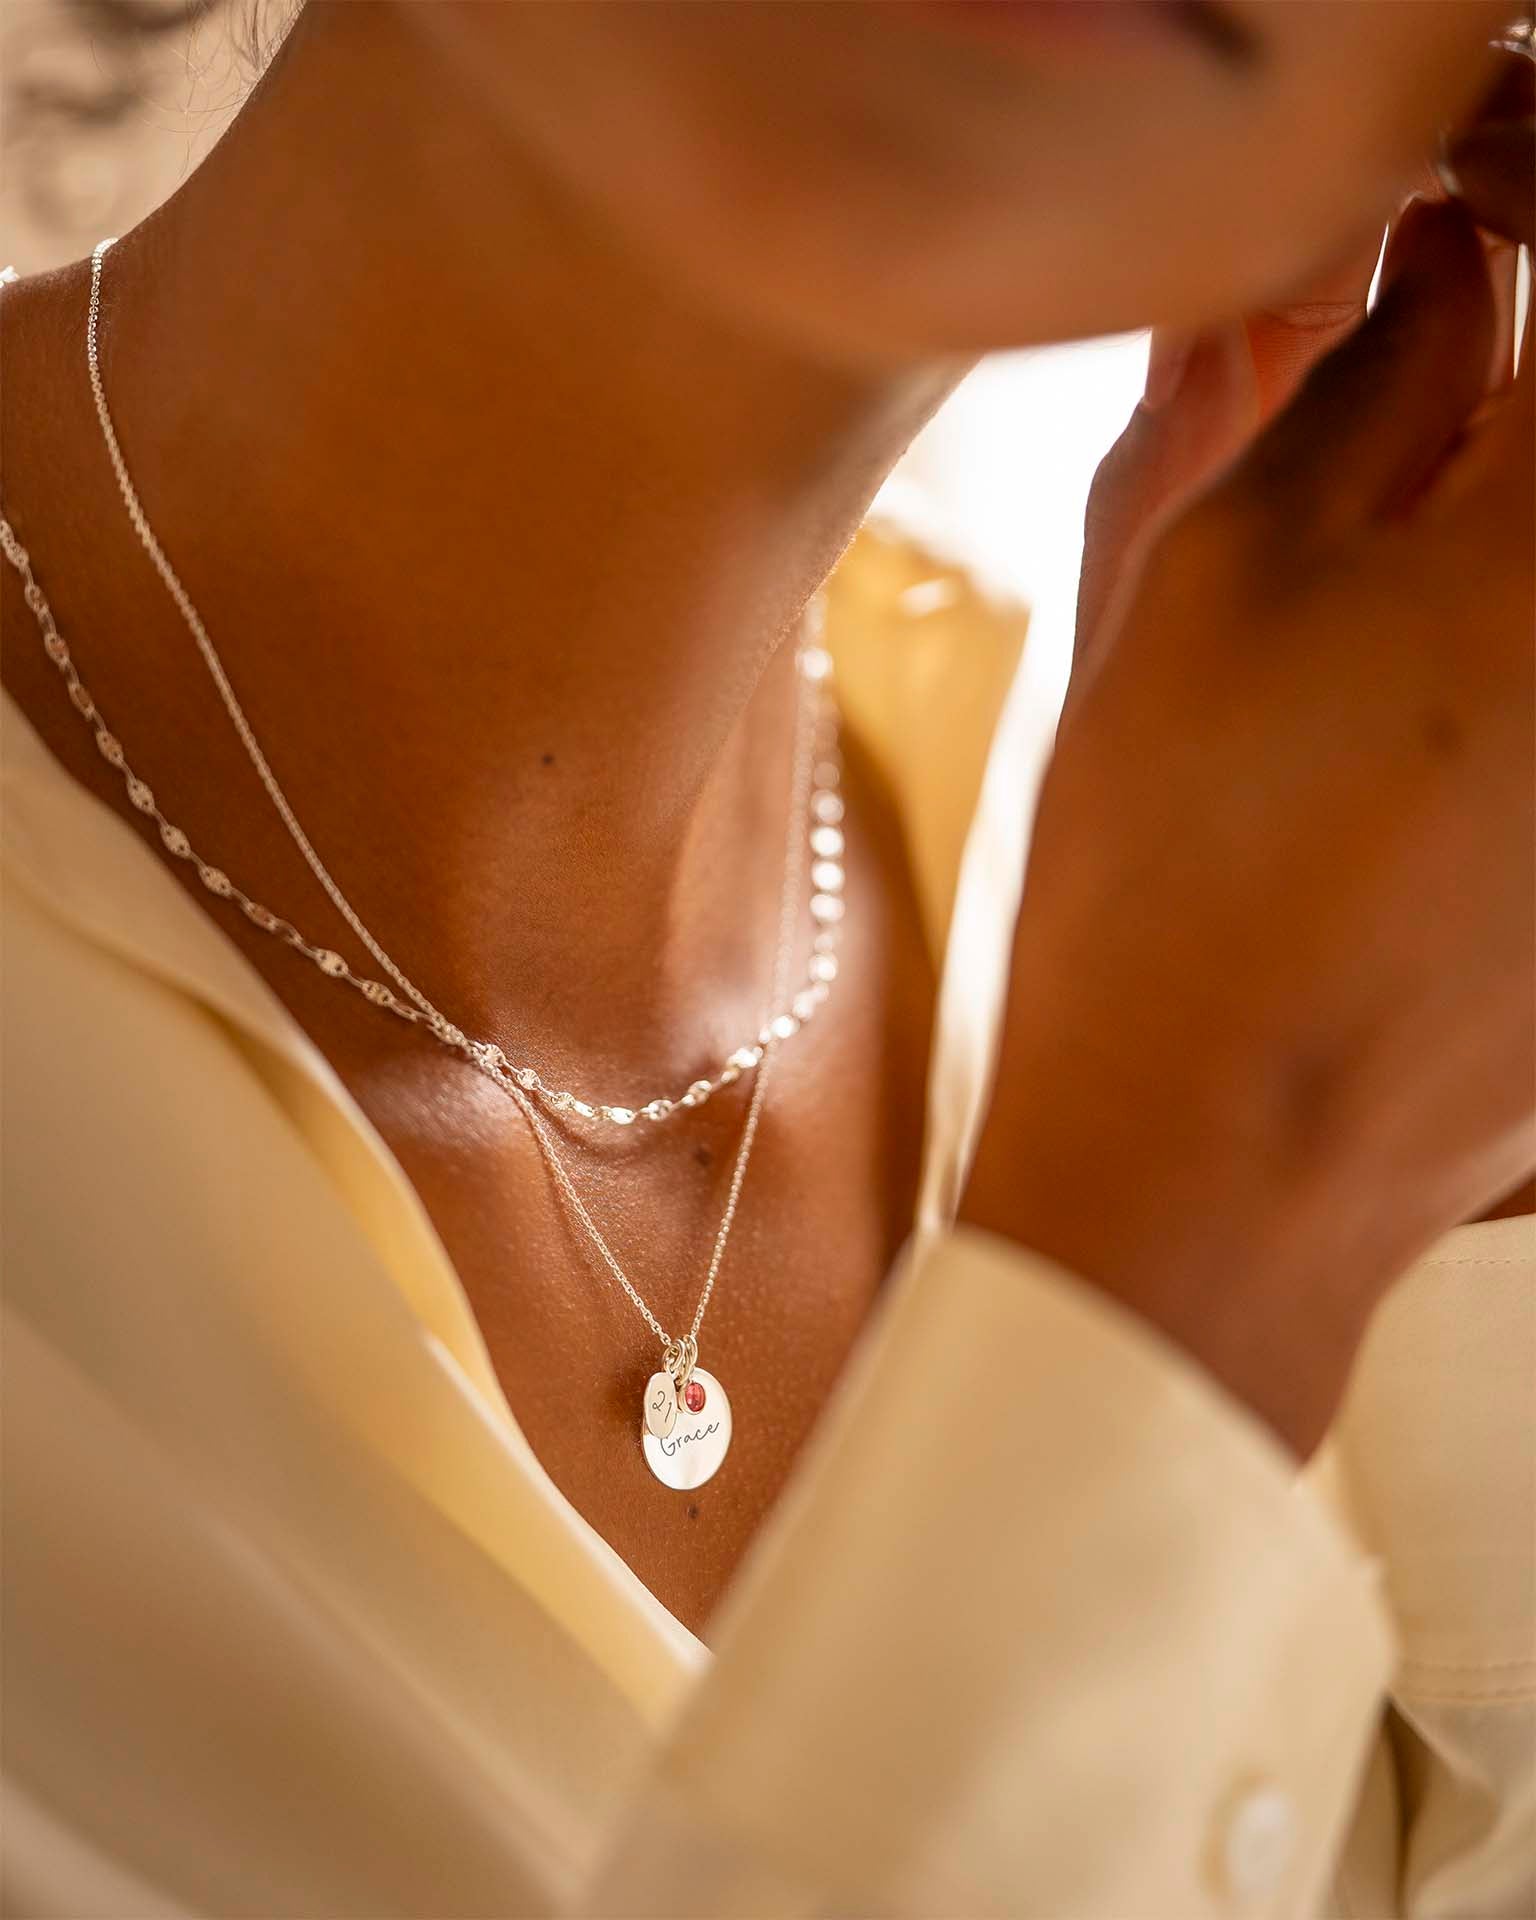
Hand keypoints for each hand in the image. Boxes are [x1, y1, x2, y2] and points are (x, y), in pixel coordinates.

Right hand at [961, 198, 1533, 1456]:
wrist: (1214, 1167)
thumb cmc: (1180, 882)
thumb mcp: (1214, 582)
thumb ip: (1358, 385)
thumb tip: (1434, 272)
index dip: (1527, 184)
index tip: (1450, 196)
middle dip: (1531, 338)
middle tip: (1432, 336)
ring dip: (1509, 509)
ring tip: (1413, 528)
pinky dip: (1517, 635)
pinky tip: (1442, 666)